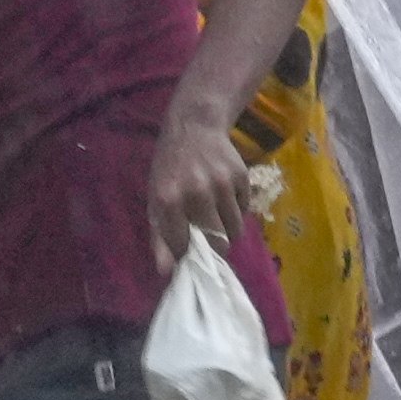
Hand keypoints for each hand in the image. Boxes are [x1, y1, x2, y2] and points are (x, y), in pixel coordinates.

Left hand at [147, 117, 260, 277]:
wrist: (195, 127)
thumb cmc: (170, 168)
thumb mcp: (156, 199)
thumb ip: (160, 237)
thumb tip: (166, 271)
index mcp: (169, 199)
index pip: (185, 246)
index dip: (188, 253)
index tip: (189, 249)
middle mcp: (196, 192)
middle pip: (217, 243)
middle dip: (214, 248)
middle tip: (208, 240)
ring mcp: (222, 183)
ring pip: (235, 230)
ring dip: (227, 232)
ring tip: (216, 218)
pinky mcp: (242, 177)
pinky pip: (244, 211)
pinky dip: (236, 212)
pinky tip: (224, 197)